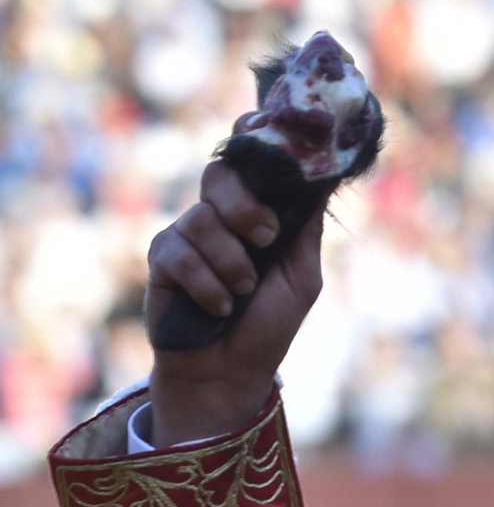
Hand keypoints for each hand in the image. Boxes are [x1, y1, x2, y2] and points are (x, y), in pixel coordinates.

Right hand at [144, 162, 324, 446]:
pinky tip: (218, 308)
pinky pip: (182, 254)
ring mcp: (188, 234)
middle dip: (245, 206)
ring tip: (241, 294)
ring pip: (203, 219)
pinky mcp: (162, 257)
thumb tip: (317, 178)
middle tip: (265, 239)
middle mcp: (220, 218)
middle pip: (221, 175)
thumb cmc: (268, 326)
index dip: (251, 141)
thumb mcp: (302, 278)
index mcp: (255, 215)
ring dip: (232, 264)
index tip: (259, 134)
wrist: (230, 372)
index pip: (248, 164)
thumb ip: (305, 230)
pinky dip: (208, 286)